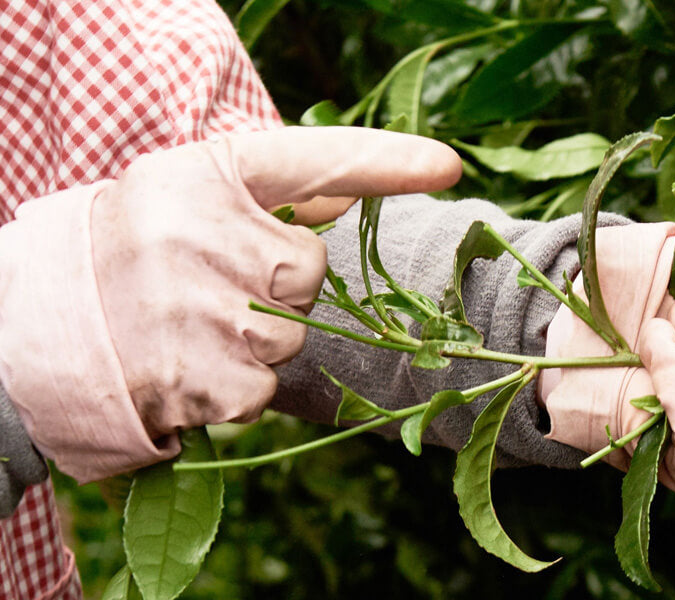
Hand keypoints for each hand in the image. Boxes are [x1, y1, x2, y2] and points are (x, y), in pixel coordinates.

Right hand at [0, 127, 460, 480]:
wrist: (26, 334)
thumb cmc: (124, 255)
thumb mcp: (180, 199)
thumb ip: (260, 197)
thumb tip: (346, 195)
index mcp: (199, 177)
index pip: (311, 159)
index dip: (386, 162)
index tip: (448, 165)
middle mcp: (197, 231)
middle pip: (307, 270)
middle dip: (276, 290)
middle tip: (210, 291)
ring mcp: (196, 306)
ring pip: (289, 334)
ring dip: (254, 345)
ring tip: (186, 331)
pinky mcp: (197, 376)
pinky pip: (263, 388)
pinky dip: (235, 390)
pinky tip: (183, 368)